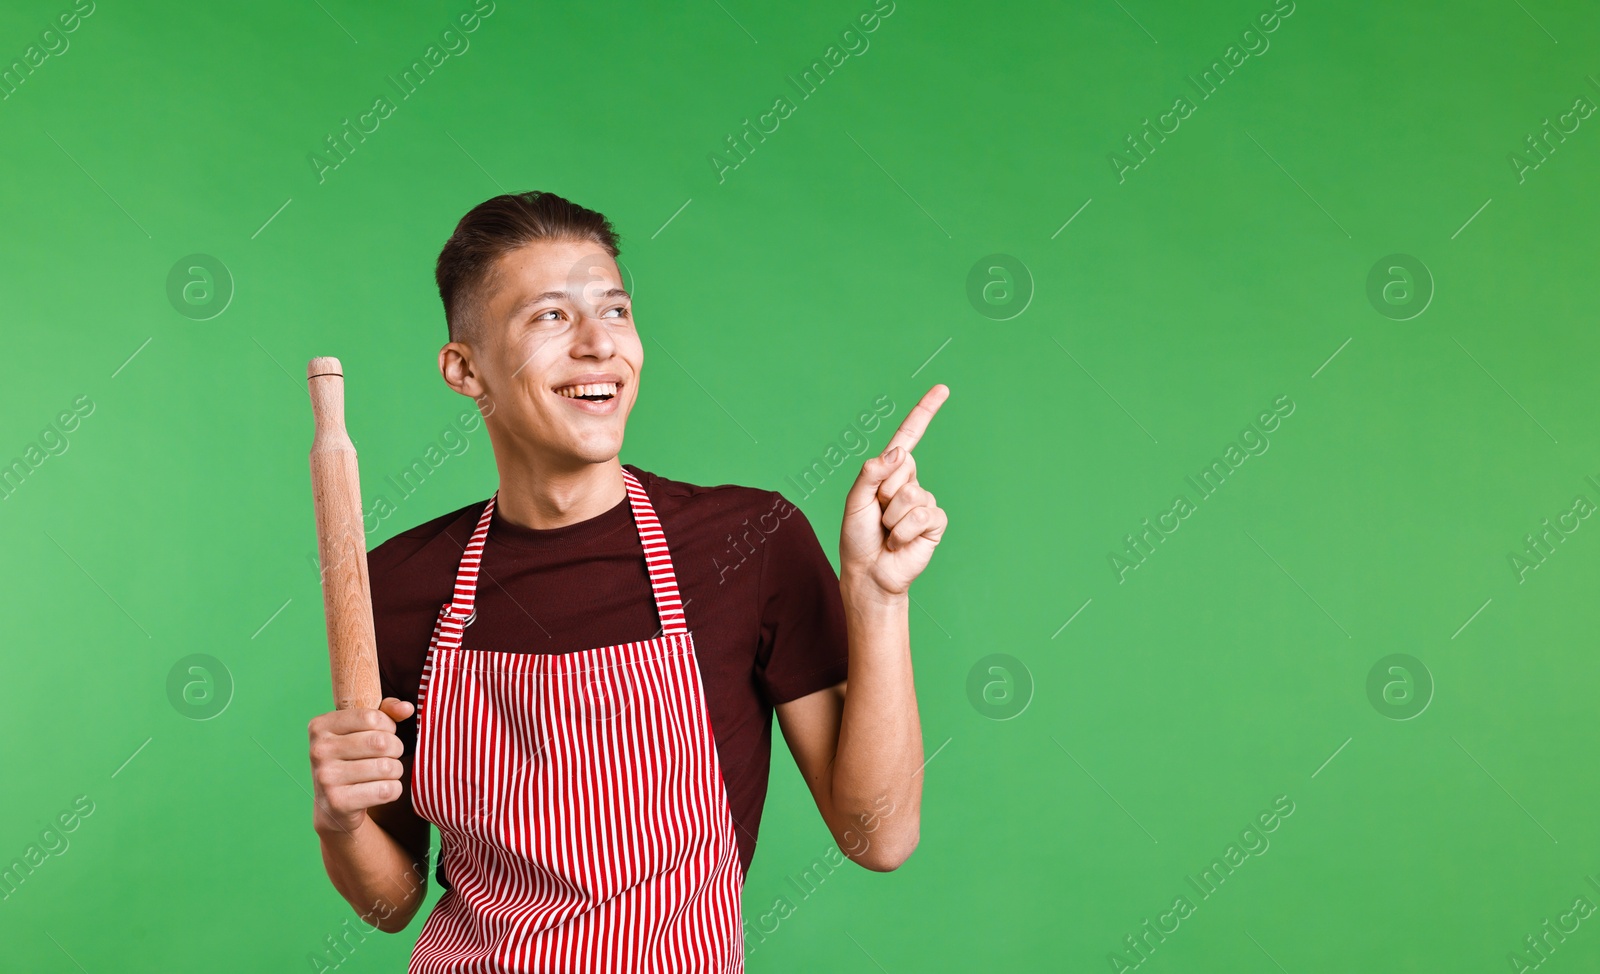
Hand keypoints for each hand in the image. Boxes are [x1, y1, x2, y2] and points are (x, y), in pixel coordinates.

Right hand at [307, 697, 413, 837]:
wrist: (333, 807)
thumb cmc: (352, 759)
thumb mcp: (362, 730)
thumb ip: (386, 712)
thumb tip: (407, 708)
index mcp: (320, 726)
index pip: (371, 717)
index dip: (388, 726)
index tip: (385, 734)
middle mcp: (319, 750)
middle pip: (381, 742)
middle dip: (396, 749)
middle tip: (389, 756)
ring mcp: (326, 777)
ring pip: (387, 767)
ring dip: (395, 771)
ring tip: (384, 774)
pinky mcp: (338, 802)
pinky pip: (386, 790)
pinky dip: (394, 790)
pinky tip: (381, 790)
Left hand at [840, 385, 949, 599]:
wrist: (869, 573)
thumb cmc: (858, 537)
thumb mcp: (855, 500)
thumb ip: (871, 474)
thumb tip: (899, 453)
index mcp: (889, 472)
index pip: (909, 437)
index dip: (925, 412)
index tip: (942, 389)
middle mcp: (909, 482)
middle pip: (902, 467)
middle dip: (882, 493)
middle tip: (877, 515)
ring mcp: (924, 501)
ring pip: (909, 494)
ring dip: (891, 518)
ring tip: (888, 532)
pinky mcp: (935, 522)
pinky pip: (922, 514)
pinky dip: (904, 531)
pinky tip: (900, 542)